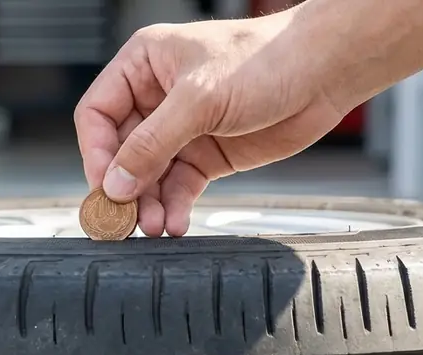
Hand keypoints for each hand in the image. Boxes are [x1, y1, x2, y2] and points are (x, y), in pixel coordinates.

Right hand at [74, 11, 350, 236]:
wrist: (327, 72)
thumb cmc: (268, 60)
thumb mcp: (200, 100)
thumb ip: (152, 144)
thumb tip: (115, 183)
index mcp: (143, 66)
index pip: (97, 114)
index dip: (95, 153)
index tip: (104, 187)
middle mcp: (156, 97)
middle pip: (119, 152)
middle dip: (124, 187)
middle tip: (123, 220)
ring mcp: (180, 128)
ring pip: (147, 176)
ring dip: (148, 204)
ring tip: (152, 227)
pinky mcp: (205, 154)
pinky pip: (177, 187)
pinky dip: (173, 207)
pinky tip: (175, 223)